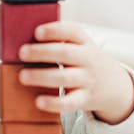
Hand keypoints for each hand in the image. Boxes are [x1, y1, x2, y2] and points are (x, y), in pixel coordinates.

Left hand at [18, 20, 133, 124]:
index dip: (55, 30)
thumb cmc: (83, 61)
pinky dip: (54, 103)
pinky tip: (39, 101)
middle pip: (65, 53)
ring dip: (42, 76)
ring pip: (65, 77)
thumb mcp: (78, 47)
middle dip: (42, 52)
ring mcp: (87, 79)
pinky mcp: (84, 98)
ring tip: (22, 76)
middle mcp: (87, 59)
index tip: (37, 32)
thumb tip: (22, 38)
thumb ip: (58, 41)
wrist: (111, 84)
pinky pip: (70, 102)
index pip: (73, 31)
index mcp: (84, 42)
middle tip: (22, 53)